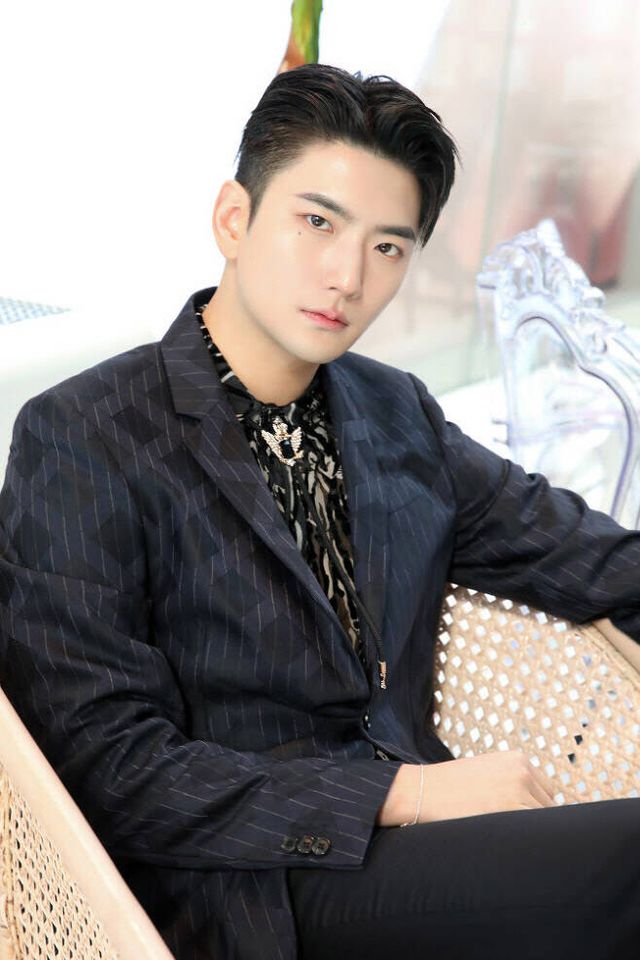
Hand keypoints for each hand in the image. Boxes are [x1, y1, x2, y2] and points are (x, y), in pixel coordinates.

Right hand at [377, 751, 557, 826]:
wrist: (422, 791)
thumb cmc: (450, 787)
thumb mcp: (486, 772)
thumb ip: (512, 783)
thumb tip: (536, 812)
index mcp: (518, 760)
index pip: (547, 793)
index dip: (536, 812)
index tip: (525, 826)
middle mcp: (522, 772)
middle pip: (550, 808)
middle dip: (536, 824)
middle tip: (516, 836)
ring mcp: (517, 790)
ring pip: (543, 822)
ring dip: (530, 835)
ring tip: (508, 841)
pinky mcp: (509, 810)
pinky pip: (532, 832)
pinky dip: (525, 841)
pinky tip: (508, 844)